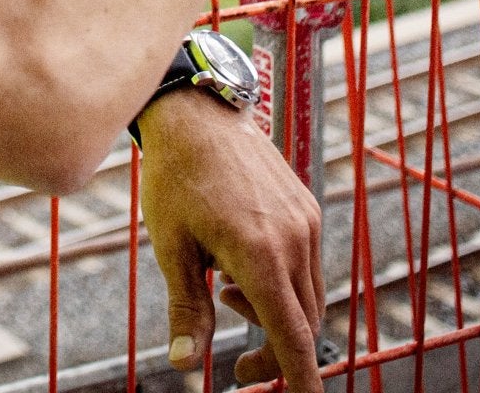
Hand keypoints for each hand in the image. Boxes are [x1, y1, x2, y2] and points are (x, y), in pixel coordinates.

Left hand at [137, 89, 325, 391]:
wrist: (197, 113)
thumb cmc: (175, 179)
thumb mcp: (172, 247)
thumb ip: (187, 309)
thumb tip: (185, 364)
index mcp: (260, 254)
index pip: (293, 336)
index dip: (301, 378)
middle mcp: (294, 239)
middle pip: (303, 323)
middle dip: (275, 352)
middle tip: (236, 364)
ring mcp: (306, 221)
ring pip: (307, 295)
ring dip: (274, 314)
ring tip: (221, 290)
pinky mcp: (307, 208)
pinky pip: (306, 266)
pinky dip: (281, 284)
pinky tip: (237, 265)